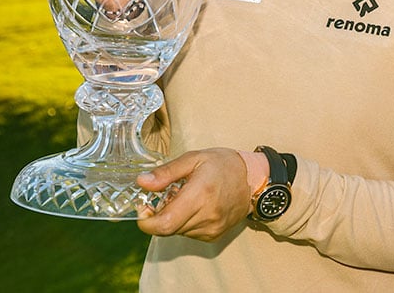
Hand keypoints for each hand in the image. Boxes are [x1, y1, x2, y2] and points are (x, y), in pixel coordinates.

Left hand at [136, 148, 251, 240]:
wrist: (252, 178)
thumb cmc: (222, 164)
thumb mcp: (193, 158)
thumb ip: (166, 172)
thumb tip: (142, 182)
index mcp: (200, 194)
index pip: (165, 223)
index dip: (147, 222)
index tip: (142, 208)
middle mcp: (206, 216)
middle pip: (169, 228)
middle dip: (160, 215)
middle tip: (167, 195)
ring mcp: (212, 228)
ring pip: (178, 231)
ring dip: (174, 218)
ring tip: (185, 197)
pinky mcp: (215, 235)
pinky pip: (189, 233)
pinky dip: (185, 222)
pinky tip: (195, 206)